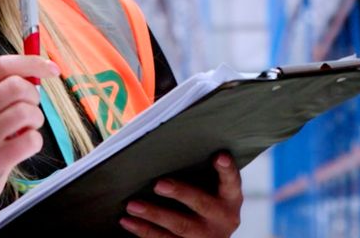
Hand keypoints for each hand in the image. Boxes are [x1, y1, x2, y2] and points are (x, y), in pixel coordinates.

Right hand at [0, 54, 59, 226]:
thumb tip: (35, 74)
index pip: (2, 65)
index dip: (31, 62)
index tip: (52, 69)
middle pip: (16, 86)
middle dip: (33, 96)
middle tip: (30, 110)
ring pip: (26, 111)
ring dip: (36, 119)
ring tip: (26, 130)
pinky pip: (30, 140)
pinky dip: (35, 142)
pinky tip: (24, 147)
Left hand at [119, 153, 242, 236]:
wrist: (213, 236)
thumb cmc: (208, 197)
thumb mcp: (214, 185)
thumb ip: (201, 166)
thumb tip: (168, 132)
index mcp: (230, 199)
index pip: (231, 181)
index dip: (226, 170)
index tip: (219, 156)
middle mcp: (222, 219)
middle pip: (200, 204)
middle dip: (180, 193)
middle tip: (159, 184)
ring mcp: (206, 236)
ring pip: (179, 226)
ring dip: (154, 215)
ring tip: (133, 205)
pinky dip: (144, 231)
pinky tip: (127, 221)